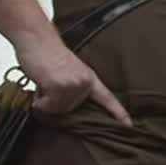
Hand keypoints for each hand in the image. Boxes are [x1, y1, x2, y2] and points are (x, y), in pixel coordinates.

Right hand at [15, 34, 130, 125]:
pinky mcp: (59, 87)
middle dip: (55, 101)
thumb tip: (68, 107)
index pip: (108, 99)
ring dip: (46, 100)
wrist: (37, 38)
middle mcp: (85, 83)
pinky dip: (39, 100)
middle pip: (70, 110)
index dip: (118, 113)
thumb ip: (75, 88)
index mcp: (90, 79)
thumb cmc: (49, 54)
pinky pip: (47, 107)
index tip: (128, 126)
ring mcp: (73, 85)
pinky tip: (41, 84)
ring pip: (57, 110)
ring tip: (45, 81)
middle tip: (50, 82)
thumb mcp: (70, 71)